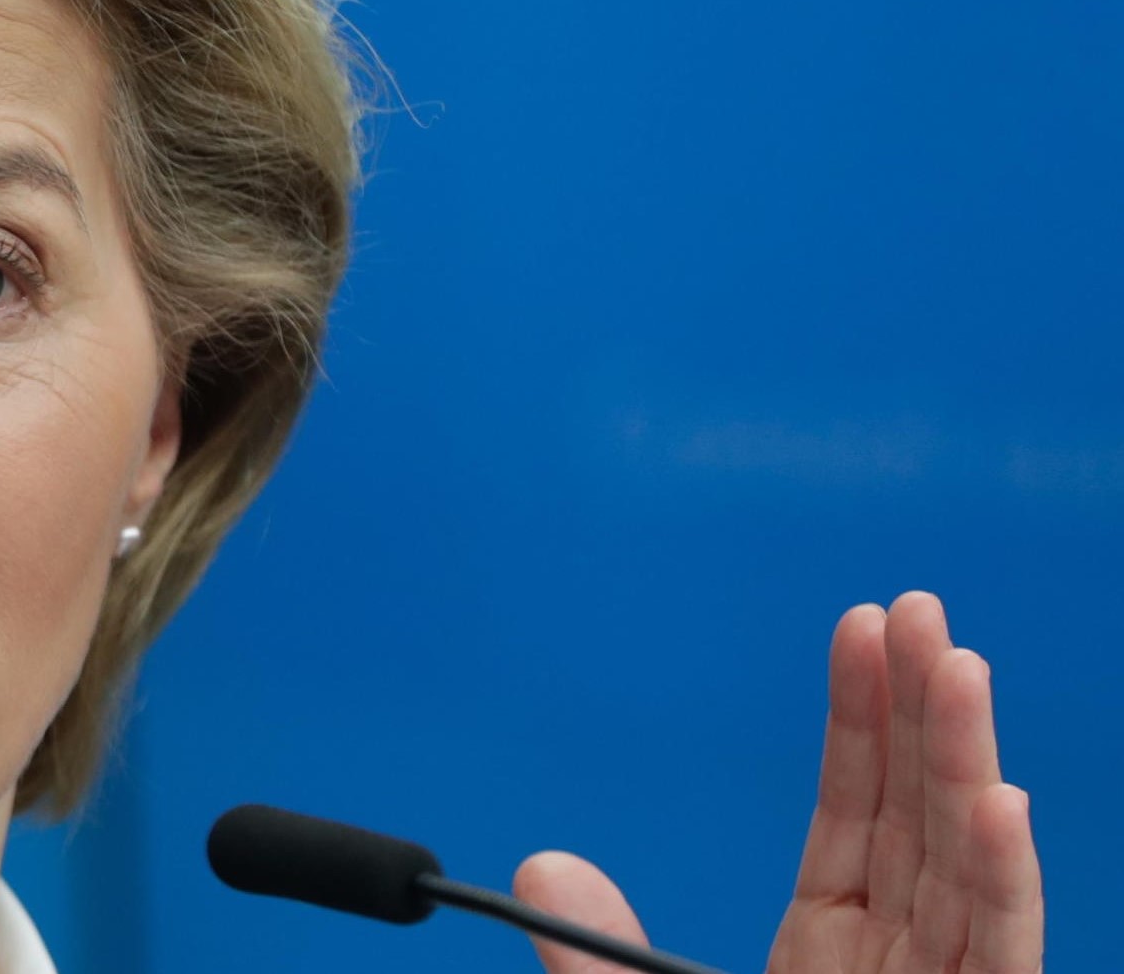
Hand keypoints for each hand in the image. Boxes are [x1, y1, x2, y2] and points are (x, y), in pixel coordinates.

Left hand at [513, 591, 1043, 973]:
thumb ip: (594, 962)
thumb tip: (541, 864)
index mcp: (834, 966)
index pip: (856, 821)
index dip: (861, 726)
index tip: (862, 628)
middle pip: (924, 829)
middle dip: (928, 718)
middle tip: (922, 608)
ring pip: (970, 879)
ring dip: (969, 771)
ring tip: (961, 667)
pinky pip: (998, 961)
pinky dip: (1004, 885)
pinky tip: (999, 802)